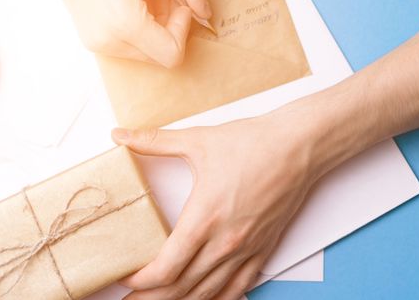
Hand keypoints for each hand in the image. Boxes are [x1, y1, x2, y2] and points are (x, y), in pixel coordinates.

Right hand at [36, 0, 211, 67]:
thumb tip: (204, 12)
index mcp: (125, 22)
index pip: (172, 55)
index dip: (182, 30)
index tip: (178, 5)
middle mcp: (109, 40)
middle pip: (160, 57)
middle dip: (170, 30)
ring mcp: (98, 44)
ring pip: (146, 54)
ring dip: (155, 30)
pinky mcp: (93, 42)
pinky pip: (130, 47)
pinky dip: (139, 30)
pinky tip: (130, 4)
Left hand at [111, 106, 323, 299]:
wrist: (298, 146)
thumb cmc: (253, 143)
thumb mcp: (197, 140)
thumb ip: (154, 141)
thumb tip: (120, 135)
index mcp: (204, 218)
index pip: (165, 268)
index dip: (140, 281)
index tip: (124, 277)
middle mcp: (225, 242)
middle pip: (180, 289)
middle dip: (150, 299)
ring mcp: (247, 250)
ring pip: (208, 294)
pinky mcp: (263, 249)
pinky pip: (239, 288)